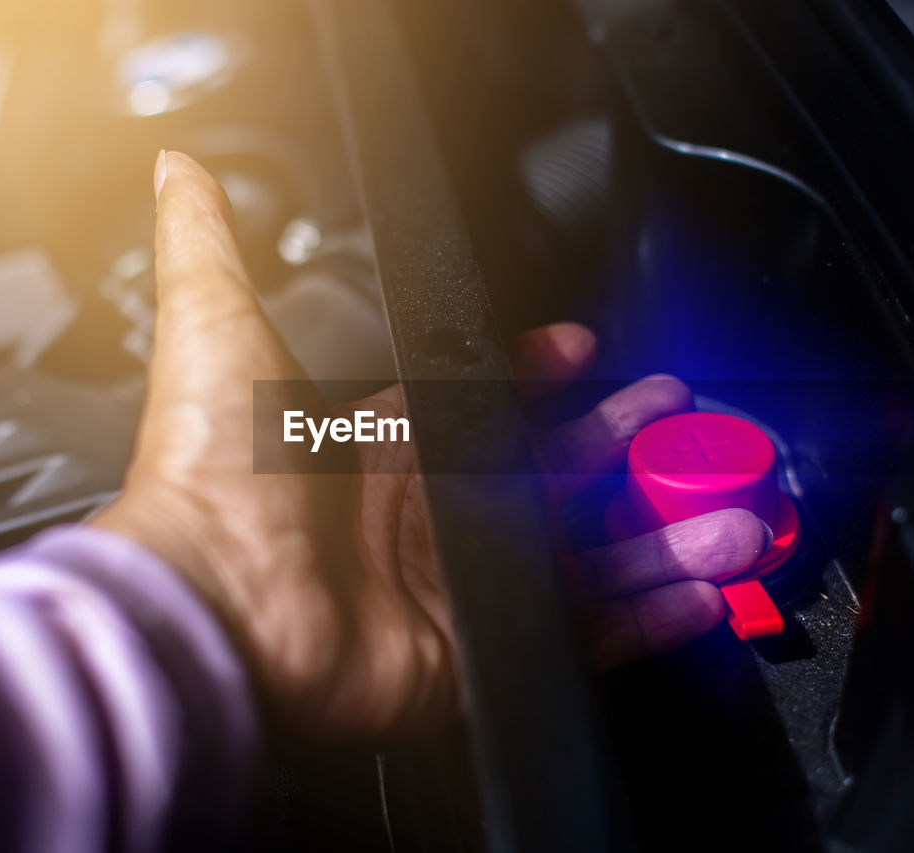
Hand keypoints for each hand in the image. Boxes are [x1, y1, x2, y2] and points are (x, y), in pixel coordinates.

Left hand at [92, 151, 771, 736]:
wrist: (214, 606)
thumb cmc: (214, 478)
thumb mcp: (217, 331)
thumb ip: (209, 244)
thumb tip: (185, 173)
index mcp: (378, 448)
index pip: (479, 401)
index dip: (534, 370)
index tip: (580, 349)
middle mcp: (422, 518)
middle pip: (549, 476)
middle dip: (620, 444)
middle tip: (677, 418)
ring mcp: (454, 587)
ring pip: (582, 556)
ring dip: (659, 535)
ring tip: (729, 513)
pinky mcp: (477, 652)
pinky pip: (579, 635)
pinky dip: (643, 617)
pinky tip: (697, 592)